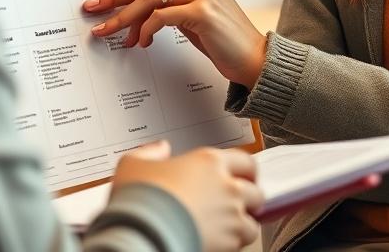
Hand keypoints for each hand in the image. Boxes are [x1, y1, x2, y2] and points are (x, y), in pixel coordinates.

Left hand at [82, 0, 267, 87]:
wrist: (253, 58)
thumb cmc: (221, 38)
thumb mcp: (190, 16)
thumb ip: (166, 8)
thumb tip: (131, 18)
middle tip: (91, 7)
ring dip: (123, 19)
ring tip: (106, 31)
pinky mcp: (202, 11)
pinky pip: (160, 18)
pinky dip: (145, 31)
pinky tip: (142, 42)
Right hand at [112, 140, 261, 251]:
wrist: (144, 233)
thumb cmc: (140, 201)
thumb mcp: (133, 165)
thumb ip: (149, 153)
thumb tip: (160, 149)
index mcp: (208, 162)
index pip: (244, 161)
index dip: (245, 171)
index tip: (242, 177)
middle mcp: (226, 186)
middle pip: (255, 190)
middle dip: (249, 197)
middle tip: (238, 203)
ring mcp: (231, 214)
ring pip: (253, 218)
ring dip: (244, 221)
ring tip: (231, 225)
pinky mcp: (230, 240)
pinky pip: (245, 240)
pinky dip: (237, 241)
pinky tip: (223, 240)